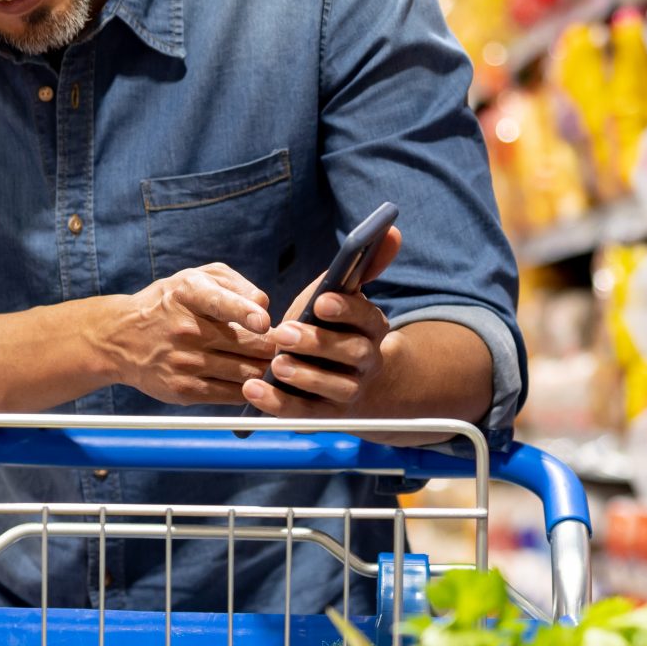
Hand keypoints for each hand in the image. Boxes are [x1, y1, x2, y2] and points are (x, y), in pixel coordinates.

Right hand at [98, 263, 277, 404]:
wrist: (120, 339)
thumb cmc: (170, 304)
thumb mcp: (195, 278)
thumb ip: (235, 285)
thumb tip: (264, 306)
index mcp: (189, 294)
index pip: (221, 303)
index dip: (246, 313)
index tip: (263, 323)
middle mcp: (186, 329)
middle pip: (249, 345)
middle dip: (272, 346)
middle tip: (279, 346)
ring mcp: (185, 362)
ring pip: (248, 372)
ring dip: (264, 369)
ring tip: (267, 363)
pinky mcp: (184, 389)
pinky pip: (233, 394)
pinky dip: (249, 389)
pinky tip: (251, 380)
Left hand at [245, 227, 402, 418]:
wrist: (351, 380)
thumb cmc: (335, 327)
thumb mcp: (344, 296)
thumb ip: (365, 266)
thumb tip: (392, 229)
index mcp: (373, 328)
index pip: (367, 318)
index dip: (346, 310)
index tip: (322, 302)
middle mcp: (367, 361)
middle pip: (352, 354)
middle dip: (319, 343)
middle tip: (284, 333)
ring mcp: (349, 392)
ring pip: (335, 388)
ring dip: (305, 376)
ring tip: (276, 365)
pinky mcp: (325, 416)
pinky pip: (305, 414)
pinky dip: (279, 404)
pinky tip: (254, 390)